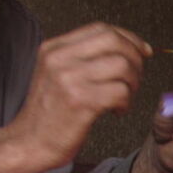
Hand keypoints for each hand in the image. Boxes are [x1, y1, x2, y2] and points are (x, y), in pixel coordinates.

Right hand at [0, 22, 149, 172]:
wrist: (28, 143)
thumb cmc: (50, 113)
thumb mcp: (57, 74)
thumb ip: (84, 58)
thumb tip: (130, 46)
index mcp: (53, 49)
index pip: (101, 29)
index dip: (129, 38)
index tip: (143, 51)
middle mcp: (59, 59)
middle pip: (114, 41)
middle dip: (135, 58)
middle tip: (134, 78)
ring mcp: (69, 79)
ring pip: (122, 65)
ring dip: (133, 82)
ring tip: (124, 97)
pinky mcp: (81, 102)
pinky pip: (121, 91)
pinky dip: (126, 102)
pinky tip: (116, 111)